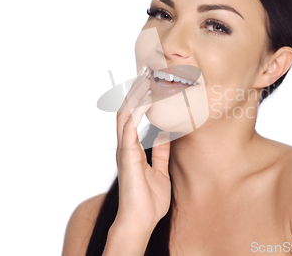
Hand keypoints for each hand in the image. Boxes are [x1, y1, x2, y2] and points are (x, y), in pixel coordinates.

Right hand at [113, 66, 171, 232]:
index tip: (151, 81)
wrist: (140, 221)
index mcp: (133, 149)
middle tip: (147, 70)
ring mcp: (125, 150)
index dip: (141, 98)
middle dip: (136, 90)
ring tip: (145, 77)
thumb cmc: (149, 201)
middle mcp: (126, 146)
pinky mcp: (127, 156)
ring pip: (125, 114)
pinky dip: (137, 111)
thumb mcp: (161, 171)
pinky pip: (129, 127)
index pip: (134, 116)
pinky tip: (146, 99)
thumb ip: (161, 152)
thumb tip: (166, 134)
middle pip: (127, 110)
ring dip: (135, 95)